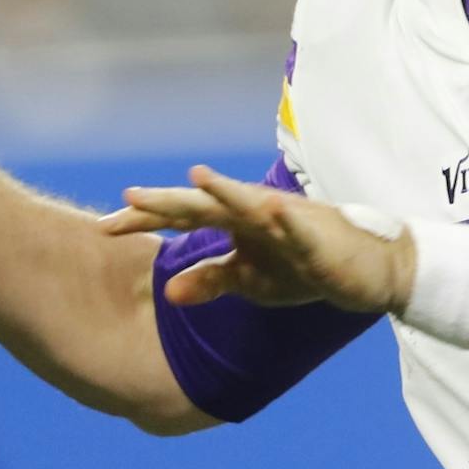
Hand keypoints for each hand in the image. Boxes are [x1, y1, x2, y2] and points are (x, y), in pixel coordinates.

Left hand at [101, 166, 413, 314]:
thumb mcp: (252, 280)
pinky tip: (269, 209)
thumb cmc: (306, 267)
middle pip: (204, 204)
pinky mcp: (316, 235)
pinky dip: (284, 216)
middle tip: (127, 198)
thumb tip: (168, 290)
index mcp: (236, 223)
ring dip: (224, 190)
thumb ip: (212, 279)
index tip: (102, 228)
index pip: (182, 218)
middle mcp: (254, 213)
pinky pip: (298, 226)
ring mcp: (285, 220)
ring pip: (248, 204)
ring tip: (195, 178)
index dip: (144, 220)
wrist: (367, 268)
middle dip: (168, 202)